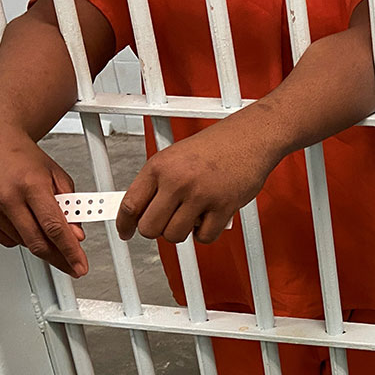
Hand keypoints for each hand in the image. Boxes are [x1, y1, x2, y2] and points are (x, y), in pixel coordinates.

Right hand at [0, 123, 87, 276]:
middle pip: (37, 242)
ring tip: (40, 223)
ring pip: (22, 242)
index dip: (70, 252)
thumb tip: (76, 236)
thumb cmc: (24, 156)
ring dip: (38, 241)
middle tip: (70, 264)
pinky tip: (21, 219)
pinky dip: (18, 236)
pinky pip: (4, 238)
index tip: (79, 266)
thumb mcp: (57, 176)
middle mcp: (7, 196)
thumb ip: (70, 207)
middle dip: (58, 258)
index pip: (54, 228)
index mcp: (32, 184)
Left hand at [116, 117, 279, 244]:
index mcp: (160, 166)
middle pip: (149, 227)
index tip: (125, 232)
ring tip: (192, 217)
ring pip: (174, 235)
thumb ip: (158, 182)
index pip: (130, 204)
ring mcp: (200, 194)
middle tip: (167, 223)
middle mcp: (177, 180)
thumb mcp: (175, 157)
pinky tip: (209, 219)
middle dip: (157, 230)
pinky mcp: (223, 206)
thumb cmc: (217, 146)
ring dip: (182, 232)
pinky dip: (205, 233)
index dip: (124, 224)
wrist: (250, 137)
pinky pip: (204, 237)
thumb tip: (141, 209)